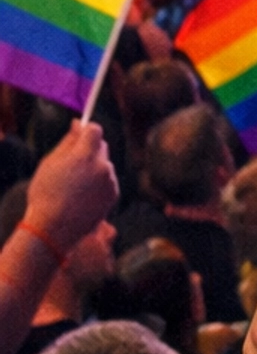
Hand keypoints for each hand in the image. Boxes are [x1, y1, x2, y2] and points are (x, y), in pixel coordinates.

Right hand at [24, 121, 116, 249]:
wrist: (54, 229)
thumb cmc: (46, 194)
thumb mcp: (50, 163)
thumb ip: (68, 141)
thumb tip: (78, 124)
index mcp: (85, 155)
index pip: (95, 129)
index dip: (86, 130)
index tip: (78, 134)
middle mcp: (103, 166)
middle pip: (102, 146)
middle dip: (90, 149)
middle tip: (72, 162)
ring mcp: (111, 182)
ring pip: (105, 165)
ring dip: (95, 168)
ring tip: (75, 185)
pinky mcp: (114, 196)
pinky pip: (108, 181)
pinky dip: (99, 183)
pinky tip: (83, 195)